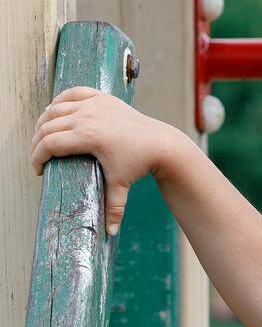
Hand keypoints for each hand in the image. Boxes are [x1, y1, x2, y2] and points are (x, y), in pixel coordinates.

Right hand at [30, 87, 173, 237]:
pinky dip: (60, 101)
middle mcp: (87, 116)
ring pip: (56, 107)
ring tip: (43, 136)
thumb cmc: (139, 163)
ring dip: (45, 121)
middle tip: (38, 156)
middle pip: (47, 124)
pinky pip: (72, 93)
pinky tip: (56, 111)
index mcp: (87, 136)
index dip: (37, 156)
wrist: (159, 143)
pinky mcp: (100, 97)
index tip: (38, 169)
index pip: (49, 143)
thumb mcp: (122, 185)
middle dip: (38, 142)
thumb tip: (110, 233)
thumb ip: (113, 209)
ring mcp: (93, 104)